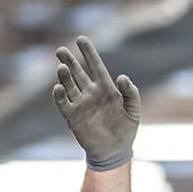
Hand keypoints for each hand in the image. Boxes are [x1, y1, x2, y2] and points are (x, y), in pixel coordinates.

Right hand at [52, 35, 139, 170]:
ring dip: (64, 76)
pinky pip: (63, 103)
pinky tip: (58, 87)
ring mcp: (80, 104)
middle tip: (60, 50)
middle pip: (77, 72)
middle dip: (70, 61)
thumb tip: (123, 77)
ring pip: (69, 85)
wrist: (115, 152)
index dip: (88, 53)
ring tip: (61, 67)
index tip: (81, 39)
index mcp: (106, 88)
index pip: (95, 66)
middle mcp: (90, 93)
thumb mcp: (134, 110)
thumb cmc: (126, 130)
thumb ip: (131, 93)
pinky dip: (59, 95)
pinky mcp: (72, 117)